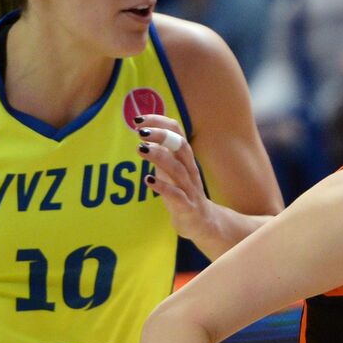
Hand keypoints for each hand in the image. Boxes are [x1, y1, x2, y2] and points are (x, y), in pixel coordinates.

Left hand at [134, 114, 218, 244]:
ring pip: (177, 168)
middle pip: (179, 146)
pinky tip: (148, 181)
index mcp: (185, 158)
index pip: (176, 131)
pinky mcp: (186, 206)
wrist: (203, 224)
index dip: (158, 122)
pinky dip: (162, 186)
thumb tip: (145, 133)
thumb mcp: (172, 169)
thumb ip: (162, 153)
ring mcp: (189, 188)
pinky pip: (176, 194)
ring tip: (141, 149)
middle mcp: (190, 170)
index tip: (139, 119)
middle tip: (140, 132)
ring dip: (159, 157)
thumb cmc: (183, 193)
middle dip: (161, 135)